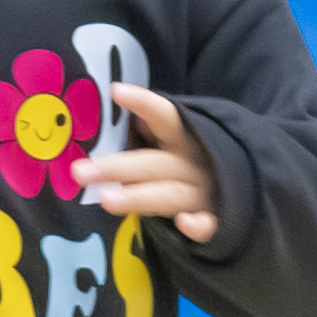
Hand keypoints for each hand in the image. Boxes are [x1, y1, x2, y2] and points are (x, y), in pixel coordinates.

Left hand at [76, 86, 221, 242]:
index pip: (164, 116)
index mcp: (184, 138)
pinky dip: (199, 225)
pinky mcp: (214, 220)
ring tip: (105, 199)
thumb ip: (148, 130)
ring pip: (170, 195)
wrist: (237, 190)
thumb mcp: (175, 141)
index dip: (143, 104)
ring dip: (140, 197)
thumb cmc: (190, 163)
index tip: (116, 91)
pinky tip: (184, 223)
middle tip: (79, 172)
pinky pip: (208, 224)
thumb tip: (106, 111)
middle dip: (116, 168)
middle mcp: (193, 163)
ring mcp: (204, 192)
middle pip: (153, 164)